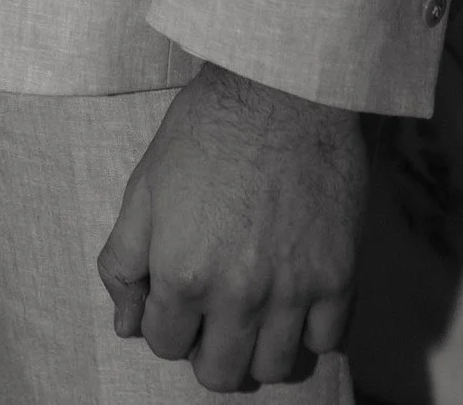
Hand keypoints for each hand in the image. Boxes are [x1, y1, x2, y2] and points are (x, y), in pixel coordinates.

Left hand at [97, 63, 365, 389]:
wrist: (280, 89)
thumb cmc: (205, 130)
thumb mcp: (145, 185)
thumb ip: (125, 261)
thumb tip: (125, 325)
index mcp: (182, 274)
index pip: (165, 345)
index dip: (167, 323)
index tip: (178, 299)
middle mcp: (237, 296)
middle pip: (220, 374)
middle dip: (209, 348)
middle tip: (215, 312)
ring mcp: (292, 292)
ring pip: (273, 368)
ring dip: (258, 347)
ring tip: (255, 308)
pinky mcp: (338, 279)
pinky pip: (326, 343)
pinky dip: (310, 329)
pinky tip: (296, 293)